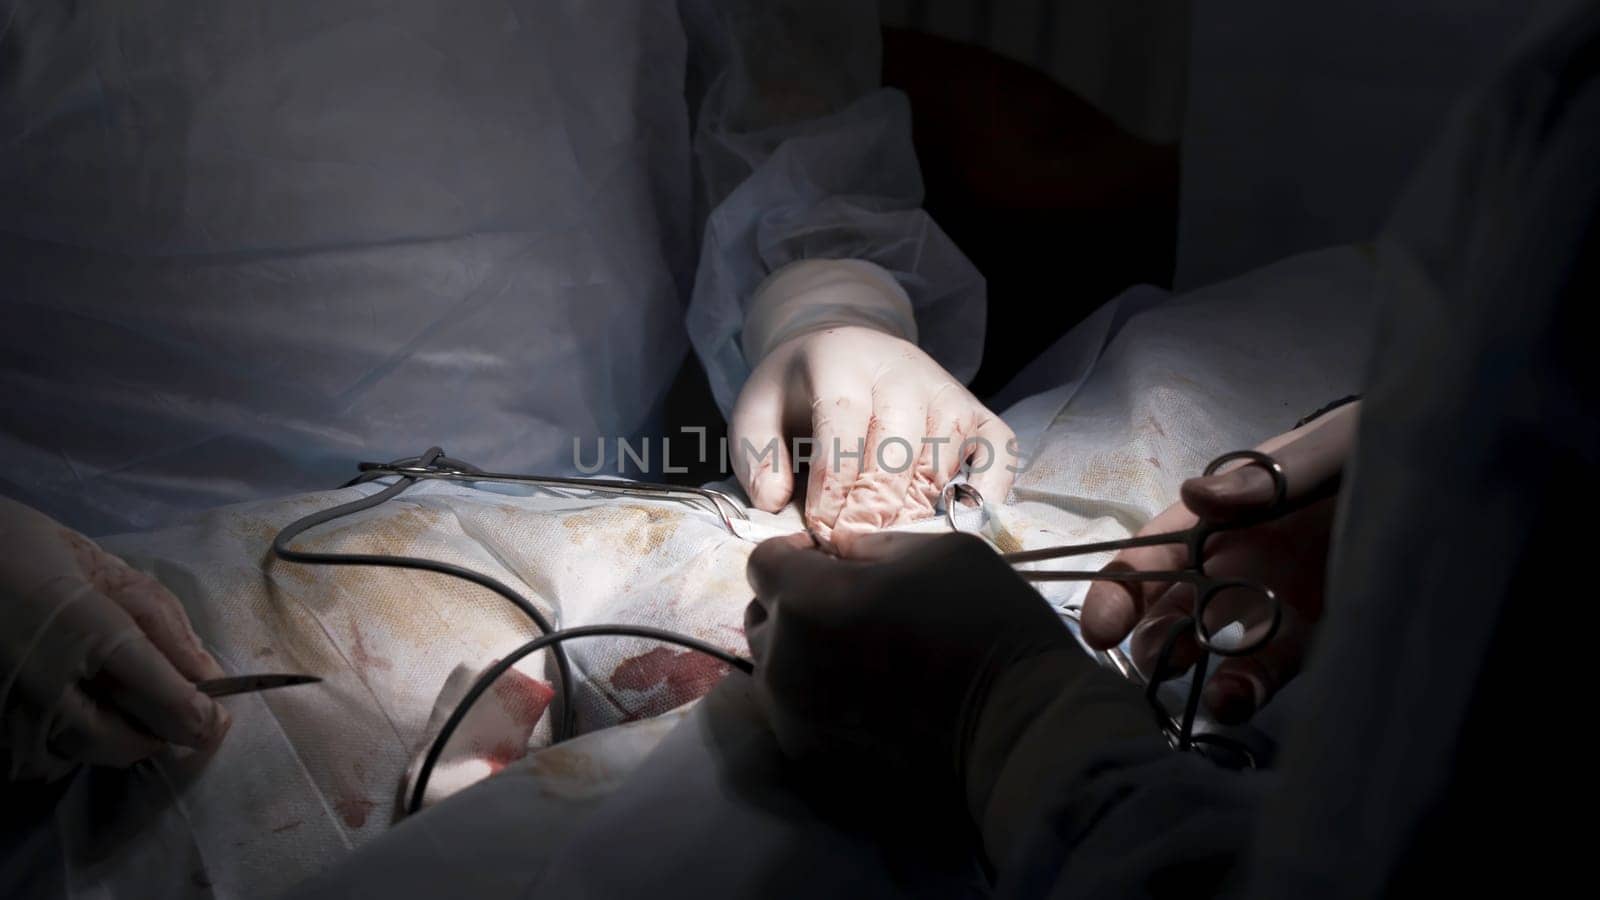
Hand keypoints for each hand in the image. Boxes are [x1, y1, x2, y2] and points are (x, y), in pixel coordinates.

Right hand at [1, 498, 229, 780]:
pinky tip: (68, 709)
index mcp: (86, 630)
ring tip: (118, 707)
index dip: (196, 715)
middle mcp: (44, 681)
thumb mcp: (97, 566)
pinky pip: (36, 756)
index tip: (216, 722)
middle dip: (156, 734)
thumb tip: (208, 673)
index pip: (160, 693)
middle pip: (123, 742)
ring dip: (110, 741)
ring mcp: (8, 710)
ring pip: (79, 755)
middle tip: (171, 714)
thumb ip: (159, 621)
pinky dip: (62, 744)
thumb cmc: (20, 547)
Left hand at [731, 326, 1015, 555]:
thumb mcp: (757, 413)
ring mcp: (946, 391)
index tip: (821, 528)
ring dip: (918, 508)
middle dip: (874, 505)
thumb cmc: (798, 396)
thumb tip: (775, 503)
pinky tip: (959, 526)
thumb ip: (757, 456)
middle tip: (853, 549)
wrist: (843, 352)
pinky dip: (987, 491)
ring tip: (891, 548)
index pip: (844, 420)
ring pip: (944, 454)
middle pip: (897, 443)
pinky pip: (997, 452)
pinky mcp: (978, 413)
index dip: (834, 481)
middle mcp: (901, 370)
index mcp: (842, 361)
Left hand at [743, 531, 1071, 787]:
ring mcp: (794, 718)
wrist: (1019, 725)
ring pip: (774, 670)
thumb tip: (840, 550)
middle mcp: (784, 662)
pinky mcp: (813, 758)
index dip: (795, 552)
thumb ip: (872, 546)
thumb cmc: (985, 624)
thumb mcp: (938, 553)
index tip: (831, 556)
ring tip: (857, 653)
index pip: (763, 564)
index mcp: (808, 600)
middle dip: (793, 602)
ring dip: (802, 652)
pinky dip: (817, 698)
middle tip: (848, 604)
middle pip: (761, 619)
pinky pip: (796, 713)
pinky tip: (867, 695)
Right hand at [1080, 402, 1358, 722]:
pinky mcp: (1305, 642)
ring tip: (1201, 691)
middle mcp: (1225, 569)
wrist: (1447, 481)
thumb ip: (1261, 478)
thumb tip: (1196, 495)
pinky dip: (1242, 689)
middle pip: (1164, 613)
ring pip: (1205, 650)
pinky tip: (1235, 700)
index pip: (1146, 559)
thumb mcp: (1321, 453)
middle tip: (1158, 659)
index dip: (1116, 592)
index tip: (1101, 628)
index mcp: (1211, 520)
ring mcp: (1263, 609)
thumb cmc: (1363, 452)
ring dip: (1192, 672)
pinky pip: (1262, 672)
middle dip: (1150, 641)